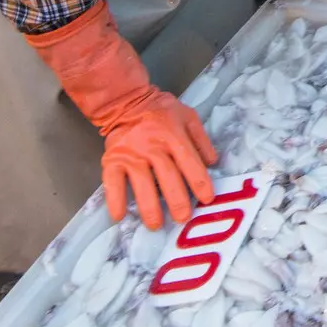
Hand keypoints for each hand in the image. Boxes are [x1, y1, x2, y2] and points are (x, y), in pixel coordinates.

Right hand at [23, 1, 218, 229]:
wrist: (125, 101)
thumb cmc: (162, 111)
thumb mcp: (188, 117)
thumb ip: (202, 140)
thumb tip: (213, 163)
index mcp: (174, 135)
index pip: (190, 162)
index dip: (200, 182)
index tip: (207, 199)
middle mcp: (153, 146)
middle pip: (168, 177)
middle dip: (177, 201)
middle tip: (183, 219)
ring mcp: (131, 154)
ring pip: (142, 184)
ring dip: (149, 207)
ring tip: (156, 225)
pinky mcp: (112, 160)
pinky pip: (113, 183)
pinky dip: (115, 201)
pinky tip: (120, 216)